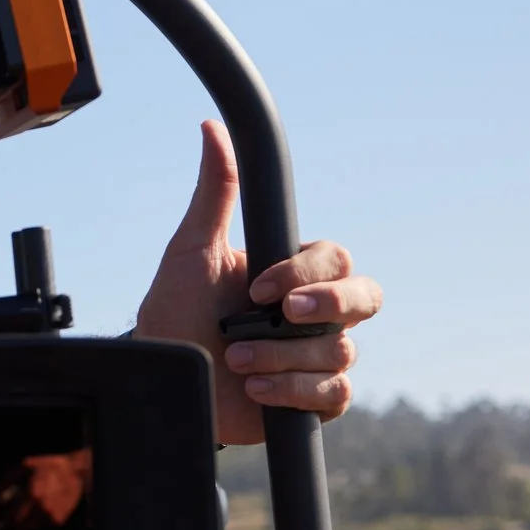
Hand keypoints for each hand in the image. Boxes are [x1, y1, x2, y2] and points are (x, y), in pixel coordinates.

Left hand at [133, 120, 382, 445]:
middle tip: (284, 315)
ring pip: (340, 350)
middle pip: (367, 298)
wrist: (163, 380)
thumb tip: (213, 128)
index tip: (256, 288)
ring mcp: (317, 357)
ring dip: (283, 355)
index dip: (305, 272)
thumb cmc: (175, 310)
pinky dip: (294, 389)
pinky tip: (257, 387)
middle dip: (330, 305)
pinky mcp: (313, 401)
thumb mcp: (192, 249)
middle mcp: (314, 313)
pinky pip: (336, 394)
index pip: (334, 258)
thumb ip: (216, 192)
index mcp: (292, 272)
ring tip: (236, 358)